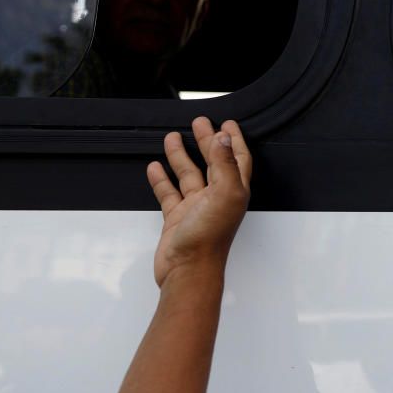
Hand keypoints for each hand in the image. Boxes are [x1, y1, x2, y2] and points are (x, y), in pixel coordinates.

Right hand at [147, 117, 251, 290]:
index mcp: (234, 191)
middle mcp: (217, 198)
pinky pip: (169, 193)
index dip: (234, 141)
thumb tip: (225, 138)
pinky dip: (162, 180)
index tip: (228, 123)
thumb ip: (225, 164)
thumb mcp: (224, 194)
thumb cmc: (209, 239)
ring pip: (189, 175)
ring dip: (181, 156)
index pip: (237, 159)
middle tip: (199, 122)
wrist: (188, 270)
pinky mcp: (177, 218)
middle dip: (207, 141)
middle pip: (213, 162)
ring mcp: (196, 208)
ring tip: (172, 137)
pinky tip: (155, 167)